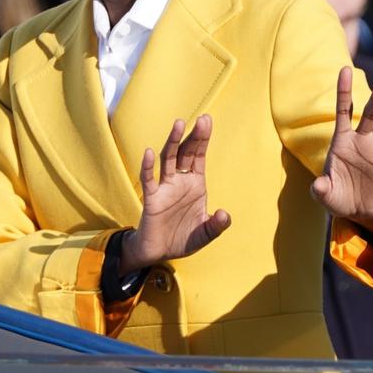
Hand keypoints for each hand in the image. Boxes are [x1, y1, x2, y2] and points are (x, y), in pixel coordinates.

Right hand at [120, 115, 230, 273]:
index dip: (203, 139)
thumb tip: (224, 214)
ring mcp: (165, 188)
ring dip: (173, 142)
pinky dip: (148, 166)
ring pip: (168, 160)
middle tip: (202, 119)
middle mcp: (180, 181)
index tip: (206, 121)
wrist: (159, 253)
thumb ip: (216, 226)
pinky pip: (149, 180)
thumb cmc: (182, 238)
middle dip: (194, 136)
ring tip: (179, 124)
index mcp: (195, 185)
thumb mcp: (205, 234)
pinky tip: (149, 153)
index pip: (199, 157)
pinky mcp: (151, 198)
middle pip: (186, 153)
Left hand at [311, 66, 372, 232]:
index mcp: (341, 141)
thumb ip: (321, 189)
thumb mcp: (326, 196)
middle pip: (369, 113)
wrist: (358, 210)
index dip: (344, 91)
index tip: (345, 70)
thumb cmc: (338, 199)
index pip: (343, 110)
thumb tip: (318, 185)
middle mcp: (359, 138)